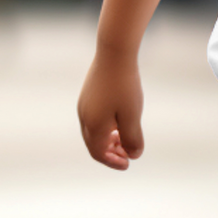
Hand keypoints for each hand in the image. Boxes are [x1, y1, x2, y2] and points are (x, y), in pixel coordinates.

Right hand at [77, 49, 144, 170]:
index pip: (99, 154)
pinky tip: (120, 121)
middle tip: (129, 154)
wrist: (114, 54)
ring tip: (126, 138)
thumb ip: (133, 138)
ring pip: (93, 132)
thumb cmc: (125, 86)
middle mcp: (84, 117)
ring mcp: (84, 105)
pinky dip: (106, 127)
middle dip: (111, 153)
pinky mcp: (87, 95)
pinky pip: (94, 119)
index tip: (129, 164)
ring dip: (109, 140)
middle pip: (94, 144)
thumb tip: (134, 155)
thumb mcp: (133, 116)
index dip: (113, 162)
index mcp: (93, 126)